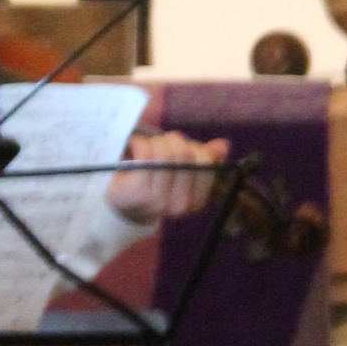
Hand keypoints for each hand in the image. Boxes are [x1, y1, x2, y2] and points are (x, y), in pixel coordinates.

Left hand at [110, 129, 226, 225]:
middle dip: (172, 140)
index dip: (194, 147)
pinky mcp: (138, 193)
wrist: (123, 204)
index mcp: (197, 201)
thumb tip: (223, 146)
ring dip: (155, 142)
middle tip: (161, 143)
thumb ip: (204, 158)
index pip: (206, 163)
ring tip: (148, 145)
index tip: (181, 147)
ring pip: (165, 153)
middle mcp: (180, 205)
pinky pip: (146, 153)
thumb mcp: (182, 172)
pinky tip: (136, 145)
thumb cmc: (155, 182)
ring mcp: (159, 201)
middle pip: (184, 154)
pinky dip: (141, 142)